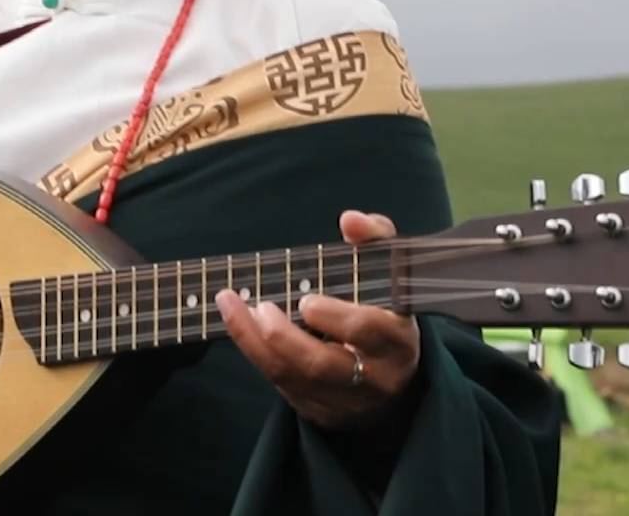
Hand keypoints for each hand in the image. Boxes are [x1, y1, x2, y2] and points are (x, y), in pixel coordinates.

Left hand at [215, 211, 420, 431]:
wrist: (394, 381)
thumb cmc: (386, 313)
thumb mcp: (391, 276)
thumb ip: (376, 239)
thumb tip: (350, 219)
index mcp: (396, 340)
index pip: (370, 332)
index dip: (338, 318)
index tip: (307, 302)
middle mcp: (373, 376)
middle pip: (325, 365)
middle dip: (287, 338)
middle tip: (263, 308)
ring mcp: (343, 399)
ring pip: (295, 378)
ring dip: (257, 343)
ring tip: (232, 306)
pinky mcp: (318, 410)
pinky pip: (282, 385)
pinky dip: (256, 353)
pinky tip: (241, 324)